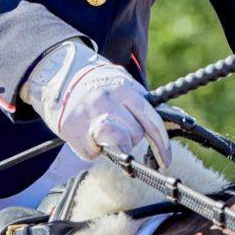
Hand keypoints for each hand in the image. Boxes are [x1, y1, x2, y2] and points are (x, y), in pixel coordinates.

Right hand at [21, 39, 170, 166]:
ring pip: (119, 146)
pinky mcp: (73, 131)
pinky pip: (93, 153)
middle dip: (131, 136)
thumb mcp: (123, 85)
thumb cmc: (97, 84)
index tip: (166, 159)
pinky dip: (93, 150)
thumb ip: (142, 103)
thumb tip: (176, 119)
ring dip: (116, 145)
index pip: (150, 120)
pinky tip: (88, 135)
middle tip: (119, 127)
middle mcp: (108, 101)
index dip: (161, 143)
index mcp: (124, 89)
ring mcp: (89, 116)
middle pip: (135, 135)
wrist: (58, 75)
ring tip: (105, 133)